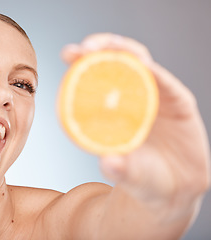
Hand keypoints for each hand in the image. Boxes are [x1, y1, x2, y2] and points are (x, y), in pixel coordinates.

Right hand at [61, 33, 209, 217]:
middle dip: (109, 48)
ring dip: (92, 57)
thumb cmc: (157, 185)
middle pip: (135, 61)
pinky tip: (69, 79)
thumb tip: (108, 162)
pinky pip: (100, 90)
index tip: (122, 60)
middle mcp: (155, 99)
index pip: (159, 77)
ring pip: (115, 69)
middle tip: (81, 49)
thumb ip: (129, 173)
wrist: (152, 190)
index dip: (139, 65)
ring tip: (69, 54)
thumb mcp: (147, 183)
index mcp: (175, 109)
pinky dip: (84, 80)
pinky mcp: (116, 109)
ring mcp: (134, 101)